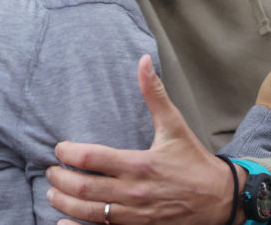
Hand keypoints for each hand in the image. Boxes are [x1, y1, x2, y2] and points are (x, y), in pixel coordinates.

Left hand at [46, 55, 237, 224]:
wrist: (219, 199)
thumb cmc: (194, 162)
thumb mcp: (174, 126)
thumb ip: (154, 94)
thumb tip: (143, 61)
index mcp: (139, 164)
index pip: (92, 158)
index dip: (69, 153)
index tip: (59, 148)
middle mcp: (134, 192)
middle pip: (84, 188)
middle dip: (60, 179)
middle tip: (51, 170)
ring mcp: (134, 215)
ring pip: (89, 212)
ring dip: (64, 203)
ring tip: (52, 192)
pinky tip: (63, 223)